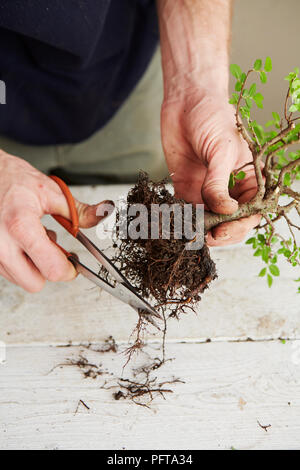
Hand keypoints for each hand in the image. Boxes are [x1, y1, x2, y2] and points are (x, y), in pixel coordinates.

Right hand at [0, 150, 112, 291]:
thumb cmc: (11, 178)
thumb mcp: (51, 192)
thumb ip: (79, 210)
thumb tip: (102, 214)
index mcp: (21, 226)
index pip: (52, 268)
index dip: (69, 270)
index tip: (74, 264)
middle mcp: (1, 244)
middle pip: (35, 283)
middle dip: (50, 271)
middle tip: (56, 253)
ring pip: (21, 279)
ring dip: (34, 266)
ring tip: (36, 240)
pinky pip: (8, 271)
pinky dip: (20, 262)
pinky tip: (23, 242)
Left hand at [161, 91, 260, 245]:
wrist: (186, 102)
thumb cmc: (212, 118)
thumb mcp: (221, 150)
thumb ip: (219, 182)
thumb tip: (227, 211)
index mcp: (247, 180)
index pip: (249, 212)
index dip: (238, 226)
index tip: (222, 231)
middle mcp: (228, 189)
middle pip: (228, 222)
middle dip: (219, 233)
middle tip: (205, 237)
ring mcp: (207, 190)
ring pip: (206, 220)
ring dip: (198, 230)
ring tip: (187, 232)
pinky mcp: (186, 188)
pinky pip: (185, 211)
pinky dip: (180, 219)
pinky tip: (173, 222)